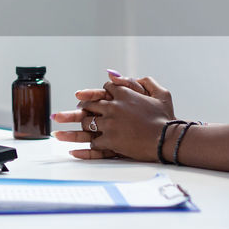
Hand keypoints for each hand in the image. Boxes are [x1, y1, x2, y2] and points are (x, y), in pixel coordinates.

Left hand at [53, 73, 176, 161]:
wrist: (168, 139)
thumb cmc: (167, 118)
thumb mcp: (161, 94)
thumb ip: (146, 82)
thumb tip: (124, 76)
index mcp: (123, 94)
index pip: (103, 91)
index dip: (93, 94)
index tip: (83, 98)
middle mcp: (113, 107)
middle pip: (88, 107)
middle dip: (74, 111)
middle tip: (61, 115)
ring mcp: (110, 124)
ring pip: (87, 124)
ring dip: (74, 129)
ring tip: (61, 132)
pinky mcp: (111, 141)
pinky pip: (93, 144)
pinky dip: (83, 149)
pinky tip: (73, 151)